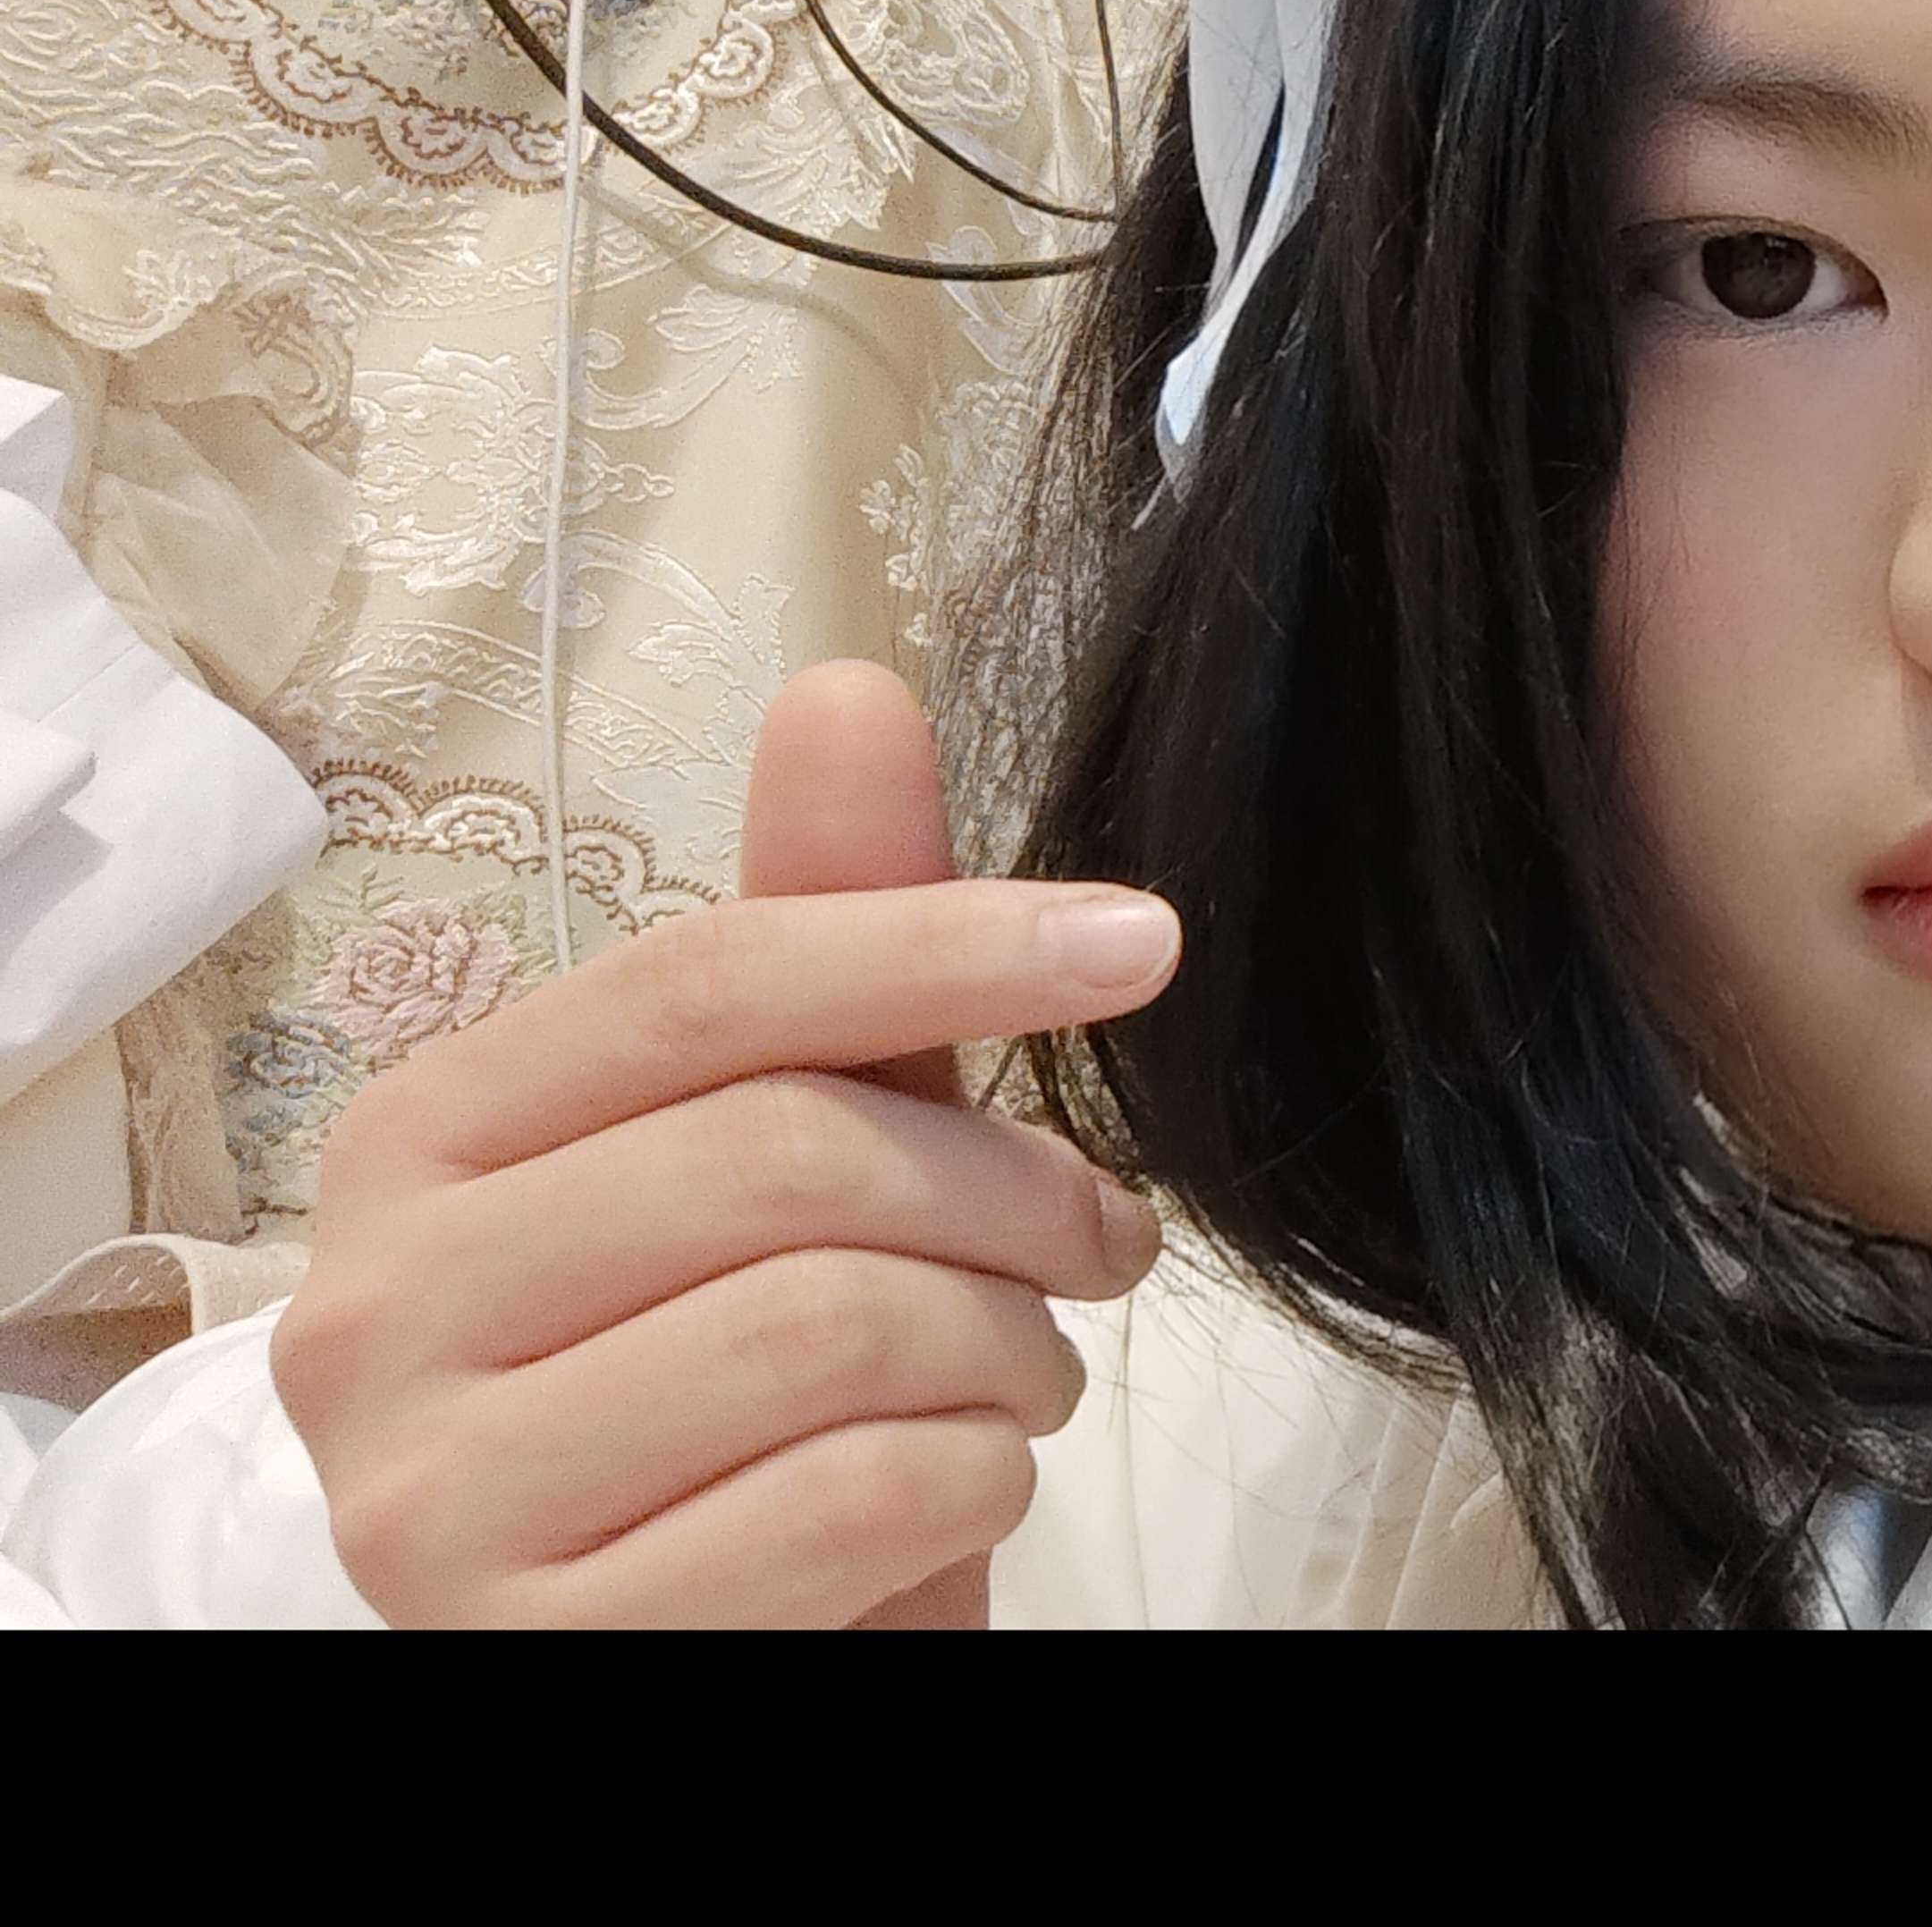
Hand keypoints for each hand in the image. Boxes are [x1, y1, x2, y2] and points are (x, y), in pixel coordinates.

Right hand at [270, 661, 1175, 1626]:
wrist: (689, 1661)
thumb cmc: (734, 1401)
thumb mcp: (793, 1167)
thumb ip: (822, 948)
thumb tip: (850, 687)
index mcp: (422, 1143)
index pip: (706, 983)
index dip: (943, 940)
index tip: (1140, 942)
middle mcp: (374, 1311)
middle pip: (788, 1157)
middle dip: (1010, 1199)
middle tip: (1093, 1247)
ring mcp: (429, 1499)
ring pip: (834, 1330)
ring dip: (1005, 1357)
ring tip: (1016, 1381)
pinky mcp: (533, 1649)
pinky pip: (850, 1503)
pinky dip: (969, 1490)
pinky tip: (951, 1493)